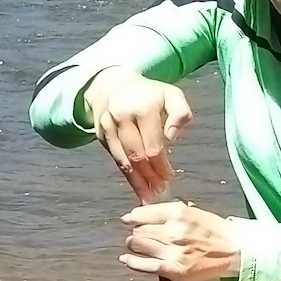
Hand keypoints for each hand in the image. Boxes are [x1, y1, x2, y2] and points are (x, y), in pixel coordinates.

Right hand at [83, 70, 192, 202]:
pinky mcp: (100, 135)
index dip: (161, 165)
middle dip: (149, 176)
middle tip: (160, 191)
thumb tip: (171, 136)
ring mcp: (108, 127)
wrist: (110, 84)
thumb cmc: (147, 93)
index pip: (153, 145)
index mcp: (143, 108)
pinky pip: (115, 159)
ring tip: (148, 196)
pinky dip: (126, 175)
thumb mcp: (170, 94)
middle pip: (137, 156)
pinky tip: (136, 185)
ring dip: (136, 181)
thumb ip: (180, 113)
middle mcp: (122, 118)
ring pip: (123, 161)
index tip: (169, 178)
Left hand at [120, 202, 240, 280]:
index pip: (144, 213)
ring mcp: (172, 250)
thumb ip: (173, 212)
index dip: (133, 217)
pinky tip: (126, 259)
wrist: (236, 251)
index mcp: (178, 213)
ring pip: (139, 245)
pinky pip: (145, 265)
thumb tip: (149, 212)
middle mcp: (173, 230)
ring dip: (133, 245)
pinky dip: (132, 262)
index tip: (129, 219)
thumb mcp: (196, 212)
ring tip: (134, 246)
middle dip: (135, 232)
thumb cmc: (217, 232)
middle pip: (139, 230)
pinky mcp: (174, 269)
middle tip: (135, 235)